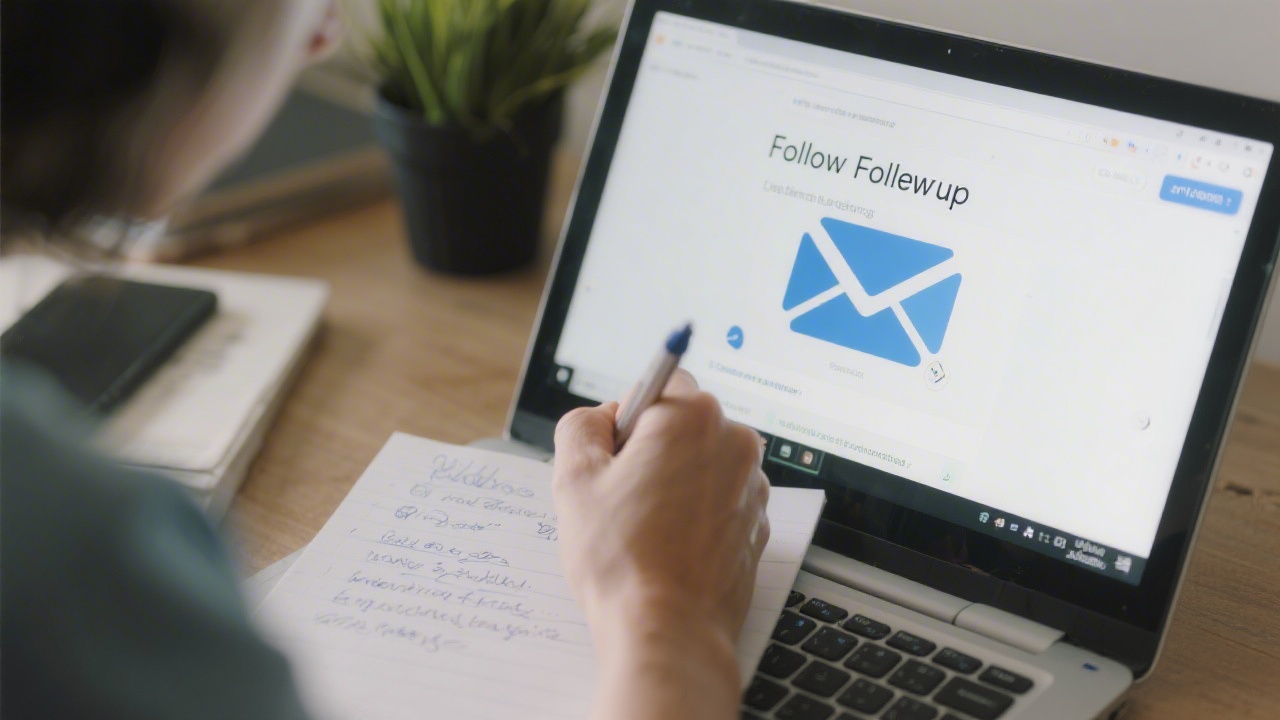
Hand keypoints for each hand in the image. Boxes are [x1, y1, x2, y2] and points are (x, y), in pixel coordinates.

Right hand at [553, 370, 769, 719]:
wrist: (668, 630)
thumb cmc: (623, 560)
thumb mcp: (574, 479)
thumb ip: (580, 426)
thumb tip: (599, 419)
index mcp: (694, 416)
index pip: (657, 384)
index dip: (625, 419)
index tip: (612, 456)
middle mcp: (735, 442)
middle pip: (681, 425)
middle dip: (649, 451)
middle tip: (619, 497)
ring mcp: (752, 485)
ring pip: (699, 463)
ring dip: (672, 483)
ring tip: (643, 529)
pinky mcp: (757, 523)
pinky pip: (717, 499)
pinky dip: (693, 514)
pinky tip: (667, 546)